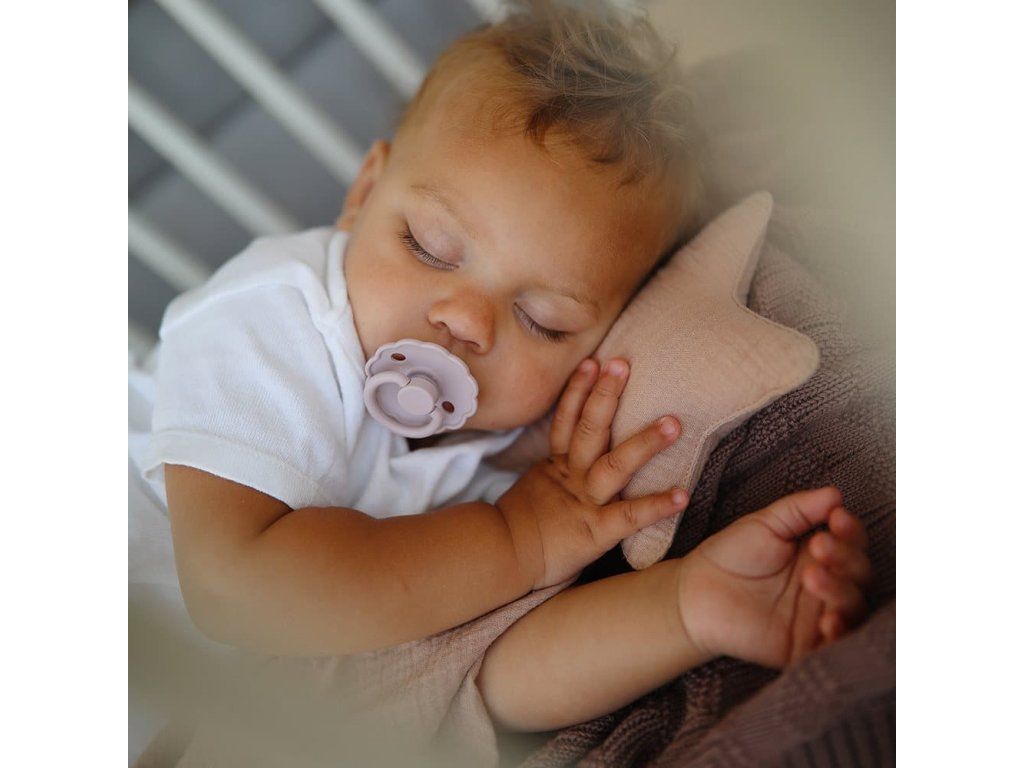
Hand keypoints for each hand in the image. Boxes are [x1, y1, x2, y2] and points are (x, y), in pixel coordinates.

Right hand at [496, 357, 687, 589]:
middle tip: (622, 365)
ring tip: (673, 423)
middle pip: (588, 430)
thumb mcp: (537, 486)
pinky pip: (629, 516)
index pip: (566, 419)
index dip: (579, 390)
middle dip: (606, 396)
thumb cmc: (523, 527)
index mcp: (557, 465)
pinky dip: (656, 506)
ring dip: (644, 443)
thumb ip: (558, 466)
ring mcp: (585, 503)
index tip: (593, 362)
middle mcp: (572, 477)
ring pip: (614, 466)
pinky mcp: (597, 532)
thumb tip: (575, 446)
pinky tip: (682, 495)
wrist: (504, 559)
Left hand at [676, 486, 871, 667]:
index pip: (851, 544)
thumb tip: (836, 494)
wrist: (696, 591)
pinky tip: (827, 620)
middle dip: (845, 558)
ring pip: (852, 608)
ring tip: (813, 576)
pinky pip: (834, 646)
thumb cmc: (731, 555)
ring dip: (841, 591)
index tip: (837, 517)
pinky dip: (839, 634)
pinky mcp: (806, 646)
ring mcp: (818, 617)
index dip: (850, 531)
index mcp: (820, 556)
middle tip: (819, 546)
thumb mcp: (765, 525)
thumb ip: (800, 510)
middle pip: (858, 575)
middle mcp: (827, 586)